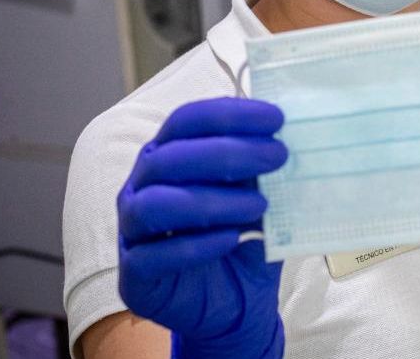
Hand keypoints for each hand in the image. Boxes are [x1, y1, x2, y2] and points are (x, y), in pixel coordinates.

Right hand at [117, 98, 288, 358]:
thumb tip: (287, 136)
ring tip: (260, 204)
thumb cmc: (245, 236)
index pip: (187, 120)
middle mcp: (142, 186)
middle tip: (278, 156)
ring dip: (211, 200)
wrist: (237, 302)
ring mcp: (132, 231)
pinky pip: (153, 256)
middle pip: (170, 157)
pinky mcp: (135, 276)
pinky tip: (233, 240)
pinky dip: (195, 246)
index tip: (276, 118)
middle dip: (227, 153)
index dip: (228, 115)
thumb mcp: (262, 194)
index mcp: (169, 154)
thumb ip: (264, 167)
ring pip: (155, 204)